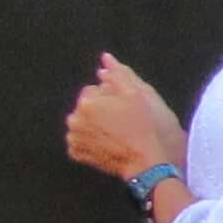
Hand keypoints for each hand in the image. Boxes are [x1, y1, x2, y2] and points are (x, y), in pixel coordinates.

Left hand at [65, 54, 186, 182]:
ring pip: (84, 122)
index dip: (112, 95)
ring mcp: (75, 139)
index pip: (93, 89)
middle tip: (125, 120)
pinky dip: (93, 140)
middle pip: (87, 106)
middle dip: (101, 109)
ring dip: (96, 124)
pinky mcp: (78, 155)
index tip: (126, 107)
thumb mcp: (138, 94)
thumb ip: (119, 74)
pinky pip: (82, 140)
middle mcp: (74, 120)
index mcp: (87, 102)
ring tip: (119, 133)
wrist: (148, 163)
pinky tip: (110, 143)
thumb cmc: (146, 128)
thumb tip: (105, 59)